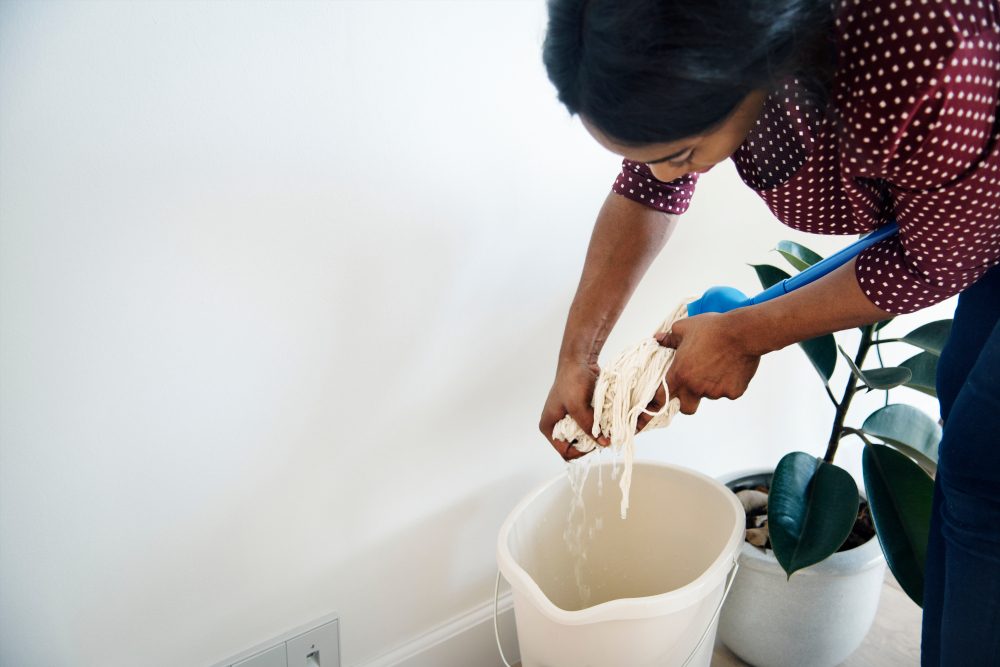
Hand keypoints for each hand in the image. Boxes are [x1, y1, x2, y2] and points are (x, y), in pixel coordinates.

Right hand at [539, 358, 610, 460]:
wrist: (578, 360)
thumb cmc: (571, 381)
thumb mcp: (578, 407)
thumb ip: (589, 426)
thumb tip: (604, 444)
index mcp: (548, 427)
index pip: (565, 452)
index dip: (582, 451)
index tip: (597, 443)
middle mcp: (556, 426)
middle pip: (576, 445)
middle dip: (591, 442)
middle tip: (604, 435)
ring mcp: (568, 420)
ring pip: (585, 436)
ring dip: (597, 434)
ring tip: (607, 427)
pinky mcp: (579, 413)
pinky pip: (590, 426)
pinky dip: (599, 425)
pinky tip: (607, 420)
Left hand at [638, 312, 760, 420]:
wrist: (742, 332)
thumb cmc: (712, 328)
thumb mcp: (685, 328)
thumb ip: (669, 338)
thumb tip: (658, 338)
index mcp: (679, 374)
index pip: (660, 398)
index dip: (651, 408)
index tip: (644, 418)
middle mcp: (695, 387)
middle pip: (686, 407)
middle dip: (687, 401)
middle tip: (693, 385)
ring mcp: (715, 392)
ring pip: (709, 396)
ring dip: (710, 386)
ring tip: (718, 364)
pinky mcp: (733, 392)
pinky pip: (728, 392)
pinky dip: (728, 383)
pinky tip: (732, 367)